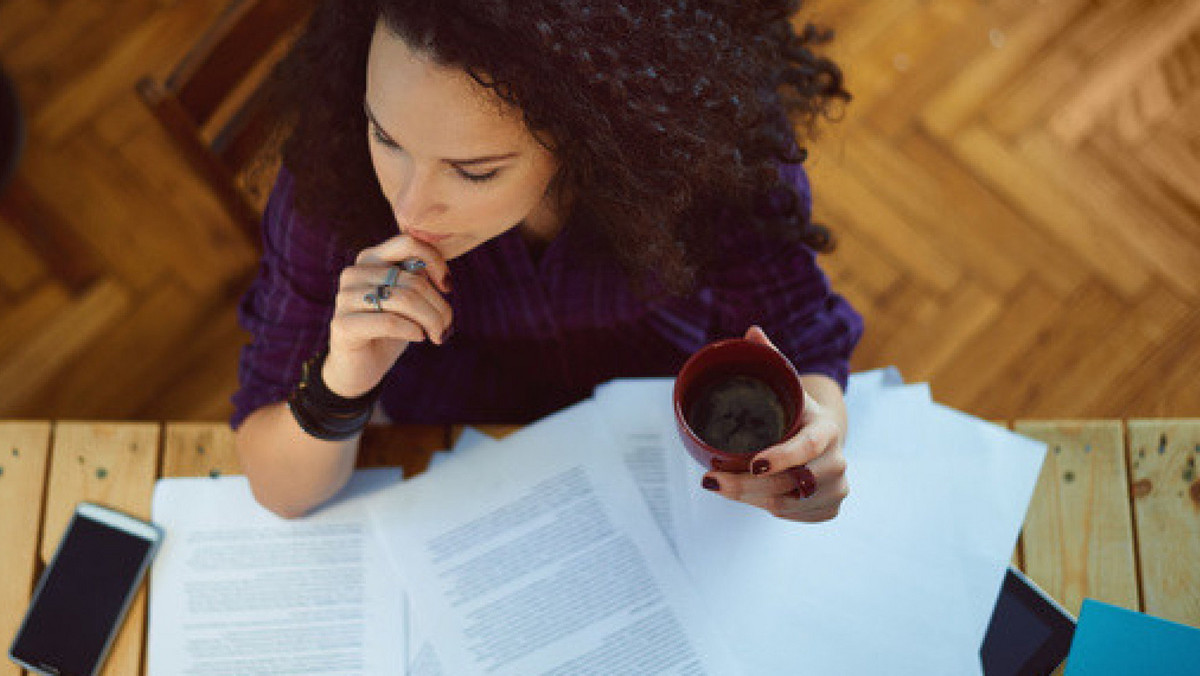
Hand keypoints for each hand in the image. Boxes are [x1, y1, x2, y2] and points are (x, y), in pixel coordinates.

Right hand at [323, 233, 453, 397]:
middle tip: (446, 326)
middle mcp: (354, 272)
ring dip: (430, 320)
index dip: (436, 262)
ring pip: (404, 300)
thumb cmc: (390, 331)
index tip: (448, 287)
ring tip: (438, 335)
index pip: (408, 243)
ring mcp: (344, 297)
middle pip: (413, 280)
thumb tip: (439, 276)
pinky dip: (411, 330)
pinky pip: (390, 322)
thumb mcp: (408, 300)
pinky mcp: (342, 324)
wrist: (361, 367)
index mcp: (370, 259)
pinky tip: (419, 337)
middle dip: (439, 306)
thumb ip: (418, 279)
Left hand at [700, 325, 849, 521]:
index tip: (752, 462)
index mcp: (827, 430)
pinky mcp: (830, 509)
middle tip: (711, 481)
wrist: (825, 440)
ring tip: (725, 486)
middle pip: (788, 483)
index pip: (806, 448)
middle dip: (745, 485)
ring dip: (751, 498)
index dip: (781, 457)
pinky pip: (791, 517)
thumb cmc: (797, 414)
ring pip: (785, 504)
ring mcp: (837, 489)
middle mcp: (838, 462)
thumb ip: (771, 360)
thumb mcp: (787, 387)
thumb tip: (752, 332)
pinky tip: (754, 496)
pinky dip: (767, 508)